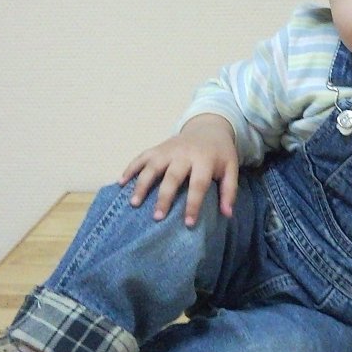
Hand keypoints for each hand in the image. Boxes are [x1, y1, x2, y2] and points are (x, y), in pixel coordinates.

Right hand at [118, 114, 238, 226]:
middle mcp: (184, 153)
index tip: (188, 224)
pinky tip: (120, 183)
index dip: (193, 204)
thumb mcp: (231, 169)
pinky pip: (141, 157)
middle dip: (164, 197)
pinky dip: (130, 168)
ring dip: (142, 184)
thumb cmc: (219, 154)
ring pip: (152, 166)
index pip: (198, 184)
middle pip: (172, 176)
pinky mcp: (157, 148)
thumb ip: (230, 191)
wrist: (208, 127)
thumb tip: (227, 215)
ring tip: (134, 203)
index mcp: (204, 159)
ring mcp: (168, 149)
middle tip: (157, 217)